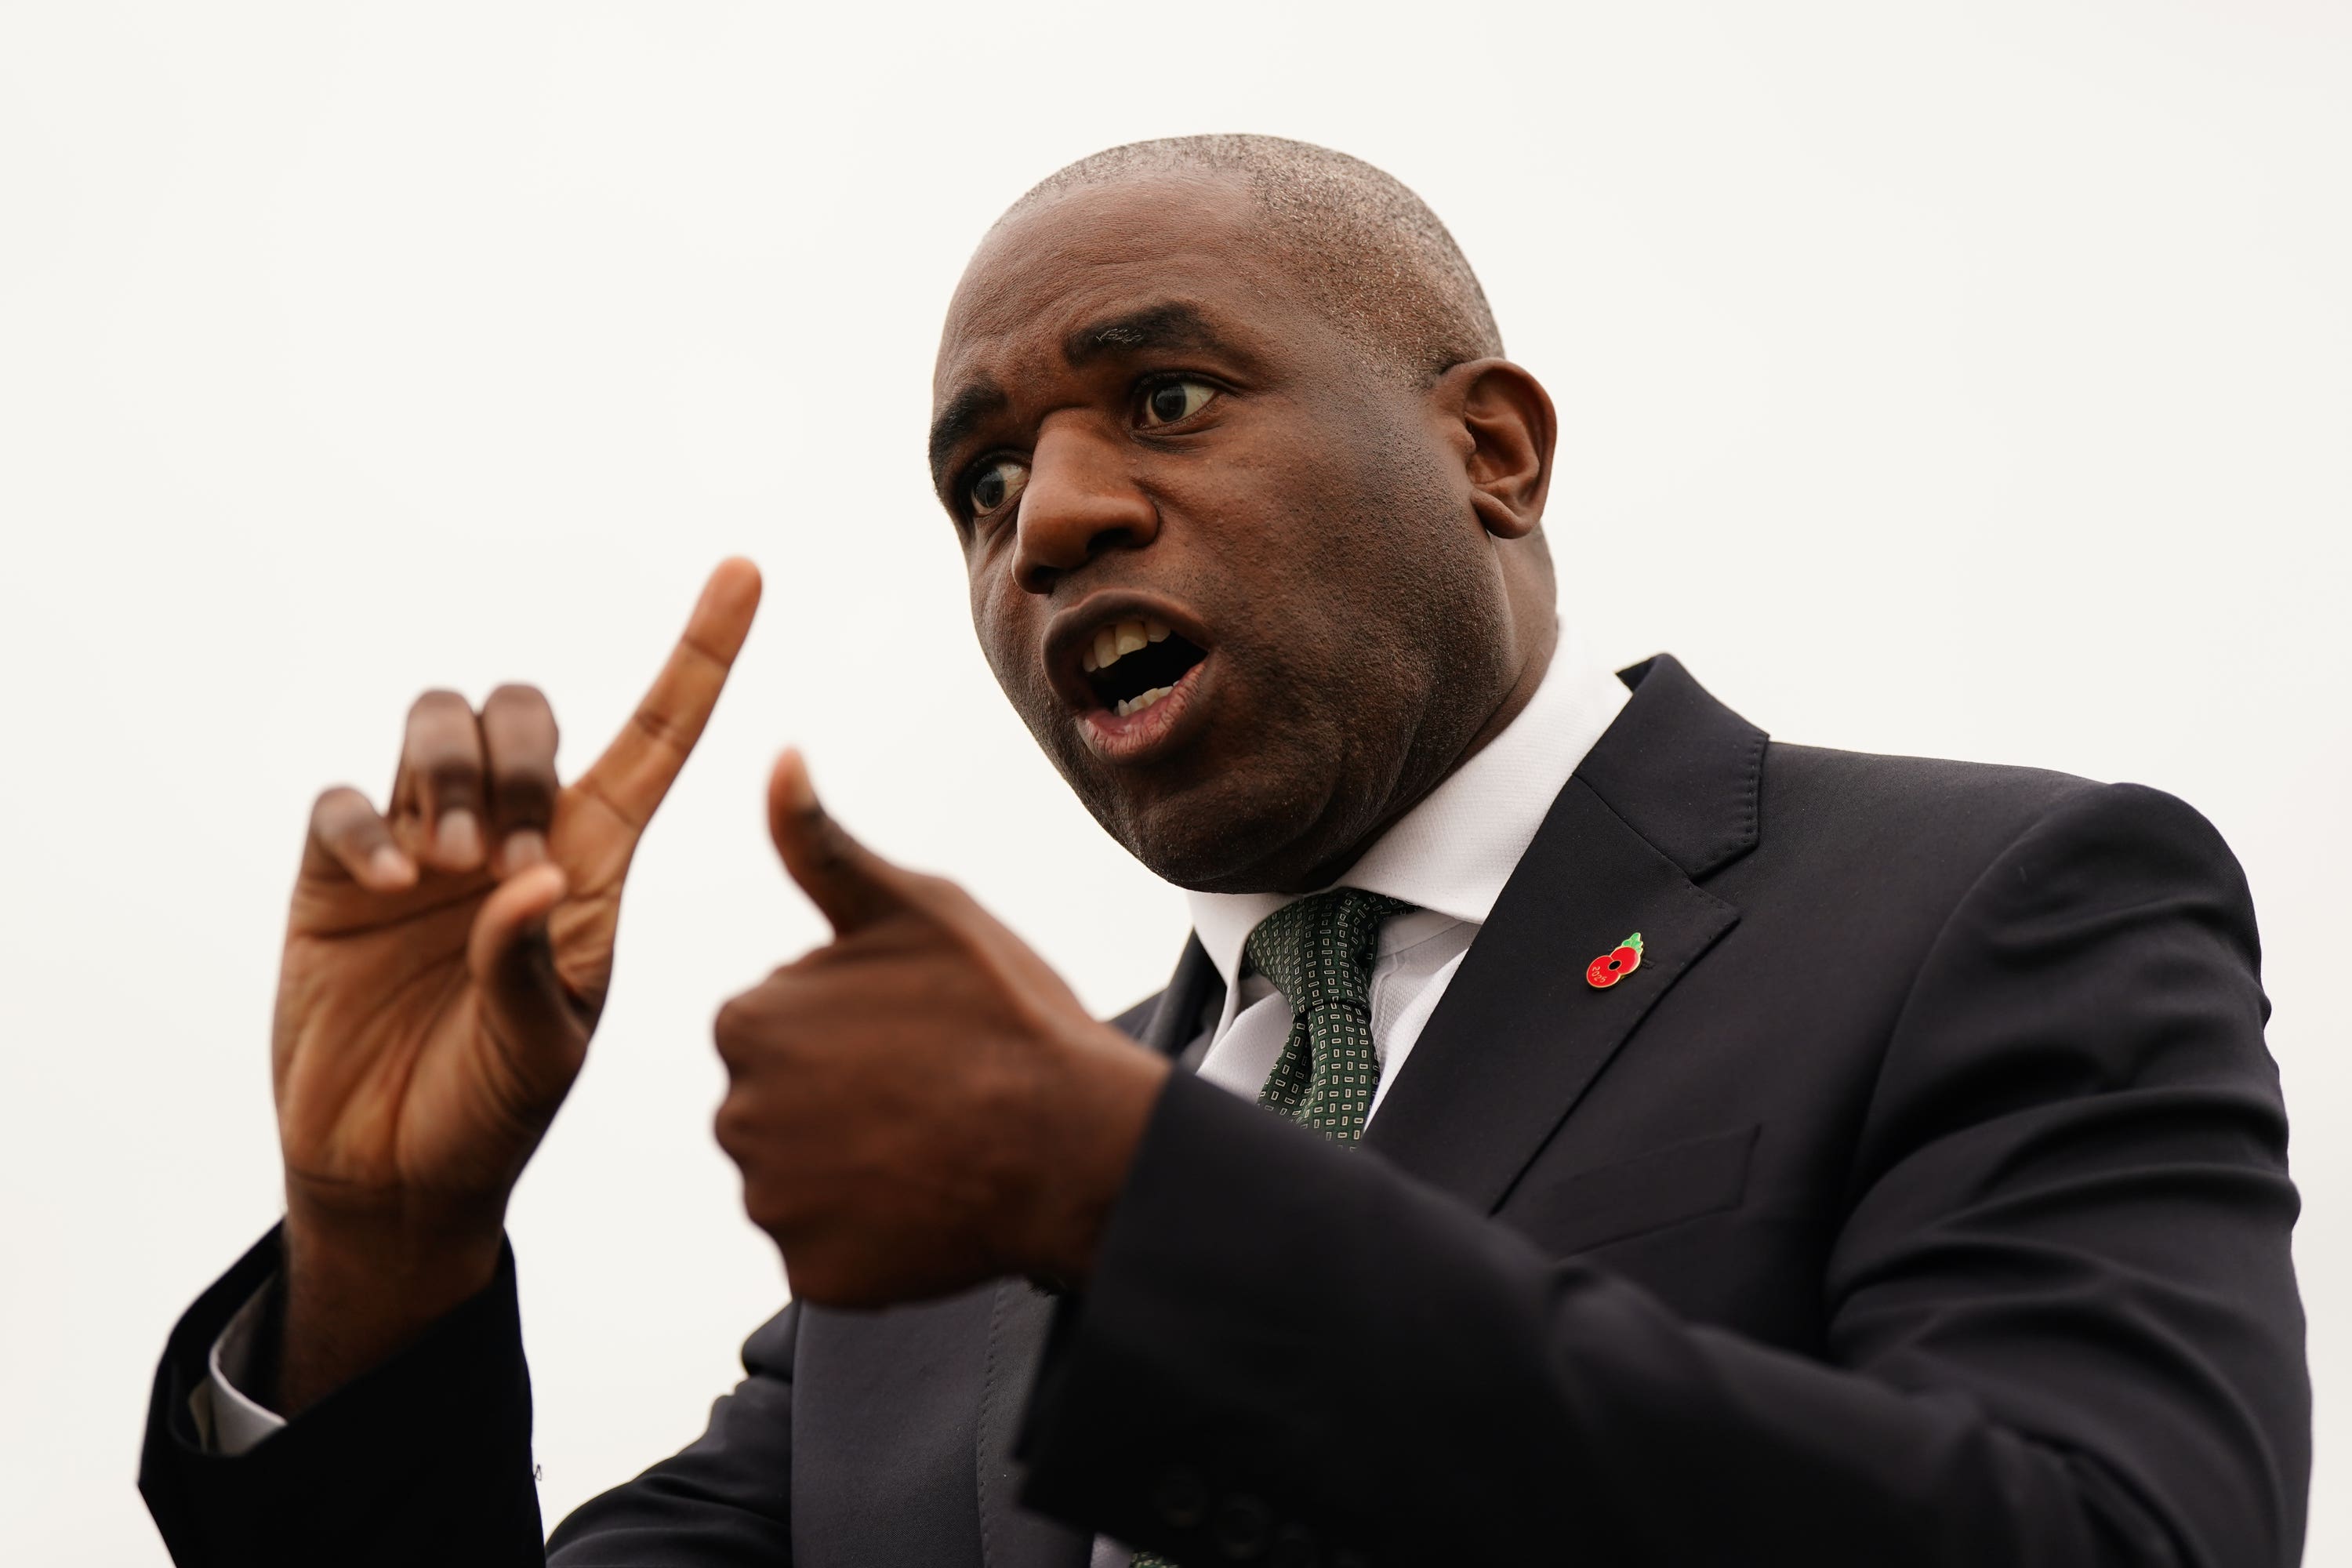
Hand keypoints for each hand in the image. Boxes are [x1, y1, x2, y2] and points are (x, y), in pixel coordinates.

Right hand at [268, 560, 760, 1410]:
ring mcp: (419, 847)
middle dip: (517, 752)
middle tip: (504, 855)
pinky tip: (386, 885)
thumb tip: (530, 874)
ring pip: (434, 722)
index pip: (658, 738)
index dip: (701, 654)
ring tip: (447, 868)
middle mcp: (510, 833)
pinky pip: (341, 800)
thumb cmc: (496, 1109)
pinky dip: (362, 825)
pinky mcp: (336, 878)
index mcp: (593, 862)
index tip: (746, 572)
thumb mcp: (545, 1050)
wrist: (400, 1172)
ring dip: (445, 775)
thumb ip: (540, 964)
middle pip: (523, 707)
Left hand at [713, 752, 1169, 1306]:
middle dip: (837, 1095)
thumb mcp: (918, 906)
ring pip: (798, 1174)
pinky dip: (869, 1231)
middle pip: (776, 1100)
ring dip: (851, 1164)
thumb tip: (777, 760)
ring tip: (933, 1142)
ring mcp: (774, 1203)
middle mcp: (738, 1114)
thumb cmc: (1004, 1016)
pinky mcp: (814, 1274)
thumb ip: (824, 845)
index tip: (910, 1030)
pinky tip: (928, 1199)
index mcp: (749, 1019)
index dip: (847, 1023)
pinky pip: (826, 1246)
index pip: (771, 1021)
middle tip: (928, 1087)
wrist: (1077, 1147)